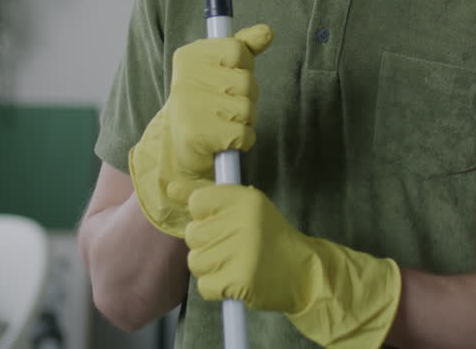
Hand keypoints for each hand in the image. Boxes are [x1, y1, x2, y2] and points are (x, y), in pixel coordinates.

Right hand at [128, 24, 271, 236]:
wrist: (180, 150)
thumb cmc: (206, 104)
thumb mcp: (222, 69)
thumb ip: (245, 47)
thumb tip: (267, 31)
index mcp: (189, 56)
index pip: (237, 50)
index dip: (242, 67)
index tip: (227, 76)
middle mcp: (185, 78)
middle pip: (247, 81)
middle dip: (246, 97)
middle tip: (224, 106)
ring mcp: (190, 107)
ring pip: (248, 108)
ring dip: (244, 120)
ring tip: (223, 123)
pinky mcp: (198, 136)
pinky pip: (245, 134)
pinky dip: (242, 141)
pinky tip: (224, 141)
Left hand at [185, 184, 401, 348]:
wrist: (304, 274)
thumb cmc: (271, 239)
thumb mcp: (248, 209)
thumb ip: (211, 198)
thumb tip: (171, 187)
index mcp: (246, 199)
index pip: (198, 201)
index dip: (205, 216)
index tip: (221, 223)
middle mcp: (243, 222)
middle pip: (192, 234)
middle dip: (207, 244)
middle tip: (233, 247)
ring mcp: (241, 252)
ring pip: (195, 261)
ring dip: (210, 268)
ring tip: (235, 264)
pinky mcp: (239, 280)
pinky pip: (204, 286)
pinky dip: (216, 288)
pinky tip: (236, 281)